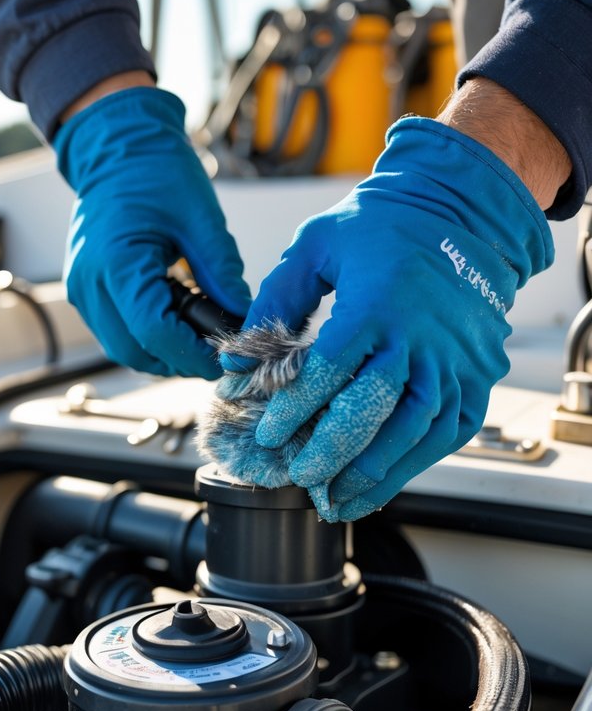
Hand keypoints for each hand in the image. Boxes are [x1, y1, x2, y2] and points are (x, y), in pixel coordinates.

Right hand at [55, 87, 249, 377]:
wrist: (115, 146)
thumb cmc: (156, 171)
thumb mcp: (200, 217)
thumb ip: (222, 271)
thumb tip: (243, 314)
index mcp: (116, 264)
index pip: (153, 332)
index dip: (192, 353)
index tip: (225, 356)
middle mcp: (89, 284)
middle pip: (134, 351)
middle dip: (178, 359)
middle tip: (218, 351)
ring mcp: (81, 290)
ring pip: (122, 348)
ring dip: (161, 352)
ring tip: (199, 335)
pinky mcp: (84, 290)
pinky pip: (115, 331)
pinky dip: (146, 336)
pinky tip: (175, 318)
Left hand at [220, 117, 552, 518]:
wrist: (460, 213)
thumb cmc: (381, 228)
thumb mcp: (316, 245)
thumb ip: (274, 301)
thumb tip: (235, 360)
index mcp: (375, 301)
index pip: (330, 368)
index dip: (296, 408)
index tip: (269, 435)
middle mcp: (420, 335)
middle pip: (375, 408)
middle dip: (334, 451)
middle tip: (302, 476)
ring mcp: (454, 359)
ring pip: (416, 430)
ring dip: (376, 471)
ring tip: (337, 497)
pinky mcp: (476, 375)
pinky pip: (449, 432)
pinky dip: (415, 464)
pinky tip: (381, 483)